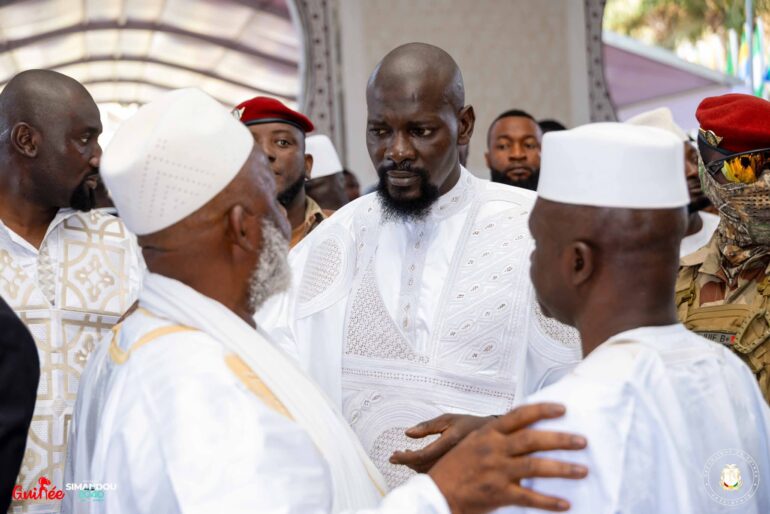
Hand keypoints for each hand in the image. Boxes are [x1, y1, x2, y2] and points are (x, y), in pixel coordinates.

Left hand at [390, 414, 494, 472]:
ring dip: (414, 466)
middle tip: (396, 455)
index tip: (393, 456)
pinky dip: (423, 467)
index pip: (421, 456)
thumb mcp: (448, 419)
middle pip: (423, 467)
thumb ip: (427, 426)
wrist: (490, 434)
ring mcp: (454, 465)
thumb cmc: (469, 424)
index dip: (405, 458)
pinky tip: (417, 459)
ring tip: (405, 455)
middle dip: (407, 462)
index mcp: (449, 443)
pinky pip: (436, 472)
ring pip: (428, 472)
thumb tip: (407, 433)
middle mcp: (452, 457)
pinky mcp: (456, 469)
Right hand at [428, 403, 587, 513]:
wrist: (436, 492)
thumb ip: (497, 437)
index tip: (563, 408)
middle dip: (560, 439)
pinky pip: (529, 497)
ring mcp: (496, 471)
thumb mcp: (473, 443)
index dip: (542, 410)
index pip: (519, 416)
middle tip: (582, 440)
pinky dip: (549, 501)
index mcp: (487, 434)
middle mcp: (493, 449)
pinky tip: (565, 504)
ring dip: (562, 468)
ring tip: (582, 470)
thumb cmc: (455, 468)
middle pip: (532, 439)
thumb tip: (524, 429)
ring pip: (534, 467)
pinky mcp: (498, 493)